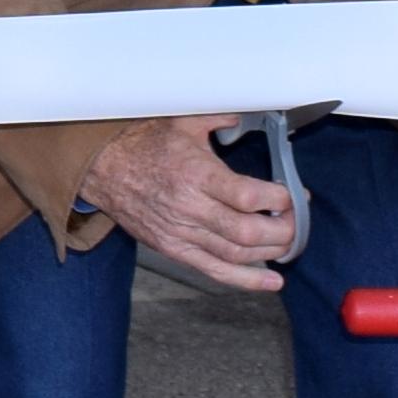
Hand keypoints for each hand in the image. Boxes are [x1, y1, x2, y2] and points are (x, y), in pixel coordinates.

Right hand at [81, 114, 299, 292]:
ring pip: (237, 254)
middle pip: (248, 232)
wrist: (103, 168)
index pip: (249, 196)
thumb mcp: (184, 122)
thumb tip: (249, 116)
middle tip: (294, 221)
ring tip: (286, 243)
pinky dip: (246, 280)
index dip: (279, 199)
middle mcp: (189, 207)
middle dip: (282, 231)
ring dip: (270, 252)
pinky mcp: (174, 249)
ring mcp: (181, 233)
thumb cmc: (143, 145)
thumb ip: (221, 119)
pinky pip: (215, 271)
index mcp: (196, 174)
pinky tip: (272, 281)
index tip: (292, 195)